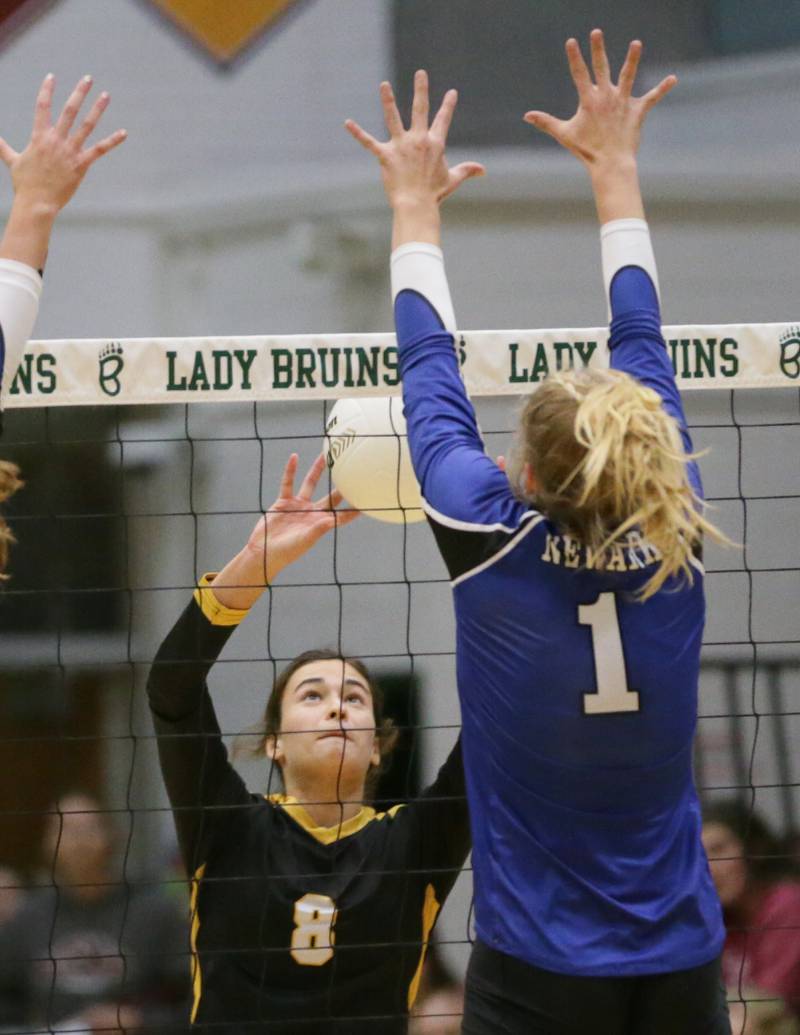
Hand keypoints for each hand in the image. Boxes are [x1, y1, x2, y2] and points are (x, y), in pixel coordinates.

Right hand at [0, 74, 126, 214]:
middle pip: (69, 110)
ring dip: (97, 109)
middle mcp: (55, 140)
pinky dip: (112, 141)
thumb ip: (2, 147)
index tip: (51, 77)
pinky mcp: (81, 165)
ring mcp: (69, 152)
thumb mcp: (12, 161)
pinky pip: (99, 150)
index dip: (47, 90)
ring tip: (106, 95)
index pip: (42, 107)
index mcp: (39, 137)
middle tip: (88, 78)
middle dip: (79, 92)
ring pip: (86, 126)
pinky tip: (124, 133)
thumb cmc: (25, 184)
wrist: (36, 203)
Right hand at [243, 453, 358, 579]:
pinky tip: (294, 457)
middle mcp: (312, 513)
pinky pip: (288, 483)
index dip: (353, 510)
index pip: (341, 516)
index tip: (367, 501)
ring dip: (317, 470)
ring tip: (324, 456)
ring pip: (310, 484)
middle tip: (351, 471)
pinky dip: (290, 470)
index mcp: (320, 524)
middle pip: (330, 496)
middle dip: (340, 486)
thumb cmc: (286, 552)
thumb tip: (331, 520)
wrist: (263, 551)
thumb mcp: (304, 541)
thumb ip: (317, 530)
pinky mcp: (284, 502)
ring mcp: (298, 506)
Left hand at [345, 70, 483, 210]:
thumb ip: (467, 170)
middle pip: (420, 109)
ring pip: (393, 117)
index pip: (443, 120)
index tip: (452, 93)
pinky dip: (358, 133)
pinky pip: (369, 142)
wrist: (417, 205)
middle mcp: (418, 140)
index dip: (448, 106)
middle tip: (421, 73)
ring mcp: (401, 146)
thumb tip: (483, 170)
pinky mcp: (385, 156)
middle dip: (421, 89)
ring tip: (384, 85)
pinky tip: (347, 123)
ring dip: (388, 100)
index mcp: (435, 144)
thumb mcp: (452, 179)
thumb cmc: (434, 194)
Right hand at [523, 30, 675, 169]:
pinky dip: (662, 88)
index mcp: (588, 100)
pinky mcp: (637, 111)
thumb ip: (546, 122)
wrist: (610, 164)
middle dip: (598, 49)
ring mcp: (623, 102)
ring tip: (636, 43)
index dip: (574, 57)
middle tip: (596, 32)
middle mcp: (606, 97)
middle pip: (601, 67)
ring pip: (628, 76)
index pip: (578, 73)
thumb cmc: (586, 150)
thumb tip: (527, 115)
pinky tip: (673, 78)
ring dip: (632, 59)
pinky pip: (652, 97)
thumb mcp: (564, 134)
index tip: (571, 41)